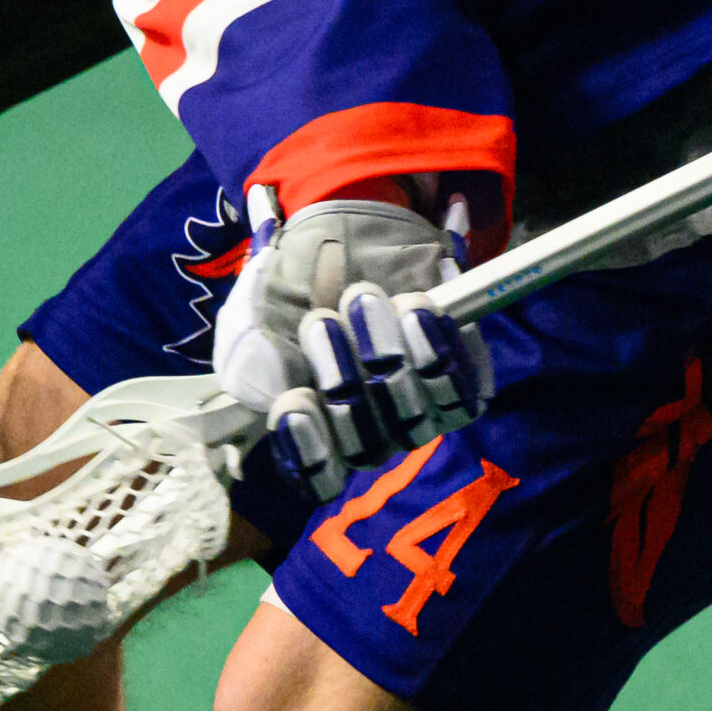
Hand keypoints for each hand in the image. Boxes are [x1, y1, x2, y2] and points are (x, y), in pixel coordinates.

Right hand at [211, 193, 455, 509]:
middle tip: (320, 320)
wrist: (350, 235)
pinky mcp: (461, 378)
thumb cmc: (293, 287)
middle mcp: (370, 432)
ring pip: (413, 417)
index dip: (308, 452)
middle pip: (366, 445)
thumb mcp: (253, 313)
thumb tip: (274, 393)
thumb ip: (249, 356)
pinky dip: (439, 350)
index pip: (317, 475)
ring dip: (386, 357)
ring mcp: (418, 409)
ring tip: (363, 298)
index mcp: (315, 432)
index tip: (295, 401)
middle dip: (342, 383)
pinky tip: (415, 310)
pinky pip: (462, 390)